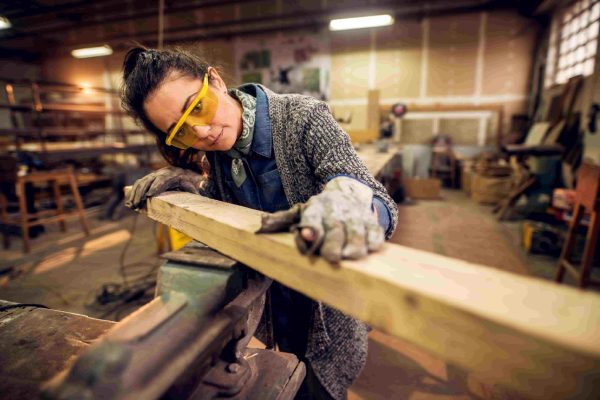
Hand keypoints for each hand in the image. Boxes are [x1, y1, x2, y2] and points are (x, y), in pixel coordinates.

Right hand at [125, 166, 203, 209]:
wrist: (185, 172)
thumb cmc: (190, 181)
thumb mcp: (194, 184)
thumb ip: (194, 189)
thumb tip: (199, 191)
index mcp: (171, 175)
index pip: (162, 180)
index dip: (155, 187)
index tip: (150, 195)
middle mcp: (160, 173)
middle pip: (148, 181)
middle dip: (141, 193)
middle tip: (137, 204)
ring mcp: (153, 175)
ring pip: (141, 183)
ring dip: (135, 194)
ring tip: (131, 206)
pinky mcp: (149, 178)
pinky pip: (138, 184)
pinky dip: (132, 192)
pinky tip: (129, 203)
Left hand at [257, 176, 383, 261]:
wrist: (348, 191)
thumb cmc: (321, 211)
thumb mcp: (302, 210)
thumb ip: (284, 220)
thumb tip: (262, 226)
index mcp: (315, 209)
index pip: (311, 218)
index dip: (310, 228)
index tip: (308, 236)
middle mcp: (335, 212)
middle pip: (335, 228)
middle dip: (334, 243)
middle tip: (333, 258)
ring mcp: (354, 216)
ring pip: (357, 230)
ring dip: (355, 244)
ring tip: (352, 257)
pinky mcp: (370, 222)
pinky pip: (375, 231)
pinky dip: (374, 240)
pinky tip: (371, 249)